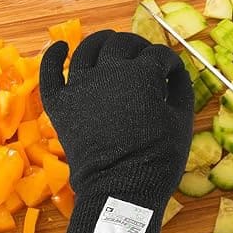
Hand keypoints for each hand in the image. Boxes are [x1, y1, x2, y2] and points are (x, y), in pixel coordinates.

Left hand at [39, 31, 194, 232]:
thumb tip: (175, 70)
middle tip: (142, 56)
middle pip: (122, 44)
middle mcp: (109, 71)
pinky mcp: (60, 103)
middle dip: (137, 46)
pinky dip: (53, 55)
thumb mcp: (182, 123)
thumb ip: (180, 89)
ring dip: (102, 42)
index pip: (157, 55)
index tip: (171, 71)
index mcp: (142, 75)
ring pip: (88, 49)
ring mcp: (80, 86)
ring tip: (109, 44)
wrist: (120, 190)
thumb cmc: (158, 159)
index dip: (167, 62)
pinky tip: (60, 46)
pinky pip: (50, 72)